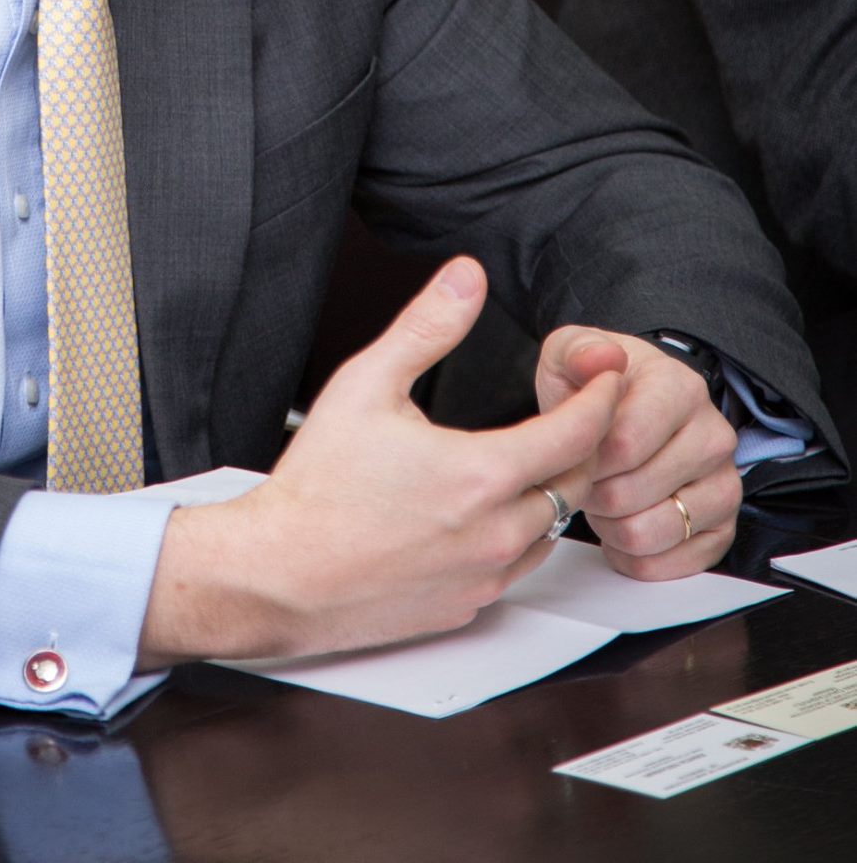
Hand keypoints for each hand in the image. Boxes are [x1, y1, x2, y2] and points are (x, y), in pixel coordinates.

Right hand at [139, 258, 622, 667]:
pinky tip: (493, 512)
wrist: (280, 574)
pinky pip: (518, 569)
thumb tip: (465, 279)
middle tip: (583, 408)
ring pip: (552, 530)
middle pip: (581, 483)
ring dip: (556, 491)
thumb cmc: (317, 488)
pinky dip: (521, 535)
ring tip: (541, 458)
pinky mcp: (467, 608)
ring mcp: (485, 578)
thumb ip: (426, 326)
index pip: (579, 431)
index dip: (602, 395)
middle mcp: (497, 532)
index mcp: (482, 473)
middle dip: (591, 440)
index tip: (607, 372)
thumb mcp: (366, 383)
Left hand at [535, 327, 740, 578]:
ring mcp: (724, 483)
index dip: (585, 460)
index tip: (574, 454)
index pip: (625, 444)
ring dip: (612, 527)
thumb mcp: (571, 355)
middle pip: (633, 492)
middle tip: (586, 480)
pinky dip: (637, 557)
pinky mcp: (724, 526)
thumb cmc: (596, 387)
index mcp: (680, 388)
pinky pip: (675, 565)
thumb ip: (579, 352)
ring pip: (652, 532)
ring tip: (603, 502)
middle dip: (593, 493)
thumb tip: (603, 358)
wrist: (625, 412)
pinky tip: (622, 529)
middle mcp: (714, 435)